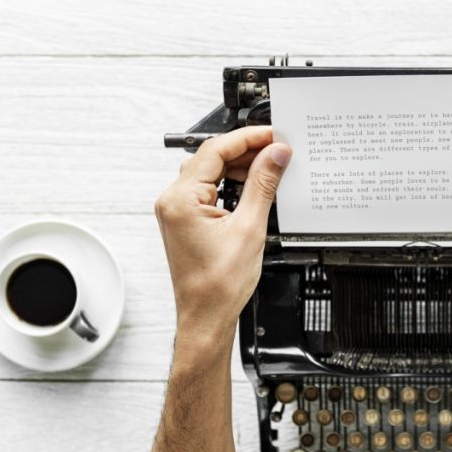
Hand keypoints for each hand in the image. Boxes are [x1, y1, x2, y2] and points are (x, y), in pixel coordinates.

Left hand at [154, 126, 291, 340]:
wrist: (206, 317)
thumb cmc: (217, 286)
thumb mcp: (250, 228)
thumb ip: (263, 185)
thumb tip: (275, 155)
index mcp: (181, 200)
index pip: (215, 150)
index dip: (248, 138)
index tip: (273, 135)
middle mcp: (173, 202)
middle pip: (212, 159)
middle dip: (247, 151)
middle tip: (278, 150)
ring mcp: (178, 211)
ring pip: (211, 173)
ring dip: (240, 168)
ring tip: (270, 168)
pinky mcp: (187, 221)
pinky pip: (210, 191)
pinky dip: (232, 185)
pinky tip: (254, 187)